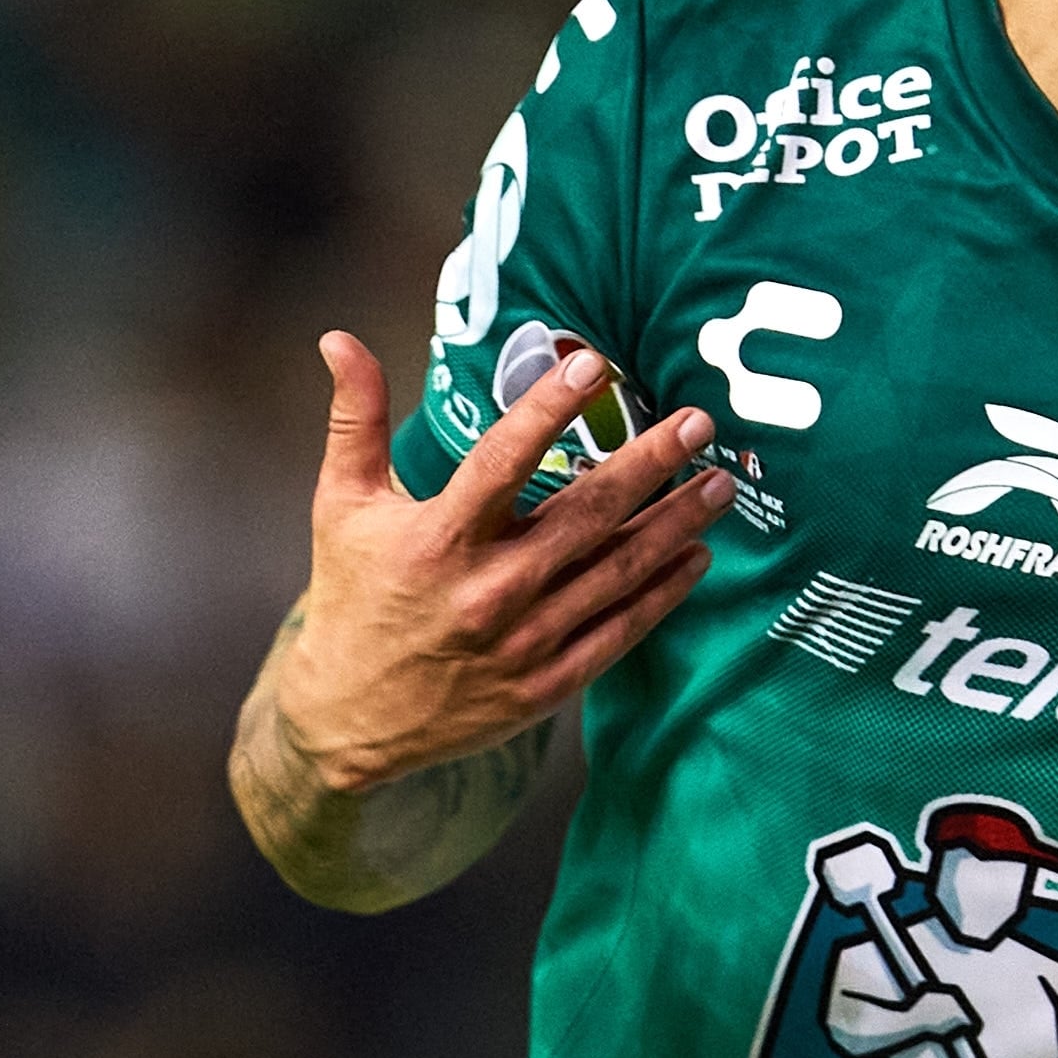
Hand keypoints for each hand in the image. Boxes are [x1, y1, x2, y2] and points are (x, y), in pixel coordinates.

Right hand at [266, 333, 733, 794]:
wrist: (347, 719)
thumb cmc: (352, 597)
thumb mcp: (342, 505)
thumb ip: (355, 420)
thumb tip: (338, 337)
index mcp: (437, 540)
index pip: (500, 461)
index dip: (547, 410)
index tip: (593, 365)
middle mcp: (486, 590)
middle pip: (583, 516)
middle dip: (649, 463)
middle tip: (698, 422)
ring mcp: (522, 642)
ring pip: (614, 573)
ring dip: (674, 525)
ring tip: (719, 482)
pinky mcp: (545, 685)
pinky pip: (616, 632)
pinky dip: (661, 595)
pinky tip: (696, 557)